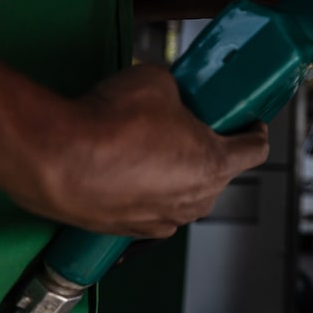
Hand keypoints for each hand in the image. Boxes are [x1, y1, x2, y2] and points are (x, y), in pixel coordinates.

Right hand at [12, 65, 268, 238]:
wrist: (57, 158)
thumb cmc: (112, 121)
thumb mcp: (159, 82)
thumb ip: (179, 92)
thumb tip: (172, 94)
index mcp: (214, 164)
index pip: (255, 151)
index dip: (255, 131)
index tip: (250, 122)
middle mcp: (196, 199)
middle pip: (220, 173)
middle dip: (211, 149)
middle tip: (192, 127)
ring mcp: (164, 220)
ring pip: (186, 194)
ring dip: (179, 174)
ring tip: (152, 148)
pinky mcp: (131, 231)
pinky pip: (153, 208)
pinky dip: (148, 192)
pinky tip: (127, 171)